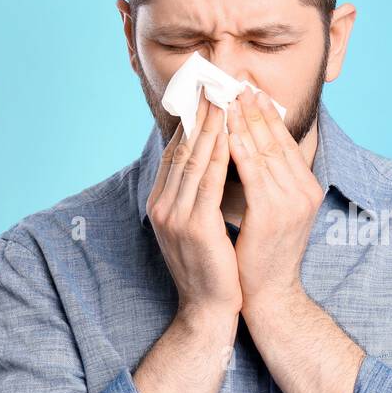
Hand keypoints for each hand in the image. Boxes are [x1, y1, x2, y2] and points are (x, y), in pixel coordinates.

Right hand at [145, 94, 240, 320]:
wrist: (209, 310)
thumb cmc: (213, 268)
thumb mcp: (200, 226)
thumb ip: (198, 196)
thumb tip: (212, 162)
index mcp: (161, 204)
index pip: (176, 152)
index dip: (192, 121)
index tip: (206, 94)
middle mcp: (162, 206)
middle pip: (181, 149)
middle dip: (199, 114)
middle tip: (213, 82)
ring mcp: (173, 215)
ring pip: (193, 159)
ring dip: (210, 125)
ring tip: (223, 97)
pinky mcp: (192, 226)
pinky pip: (206, 181)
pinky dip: (218, 153)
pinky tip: (230, 134)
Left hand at [226, 86, 324, 315]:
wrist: (269, 296)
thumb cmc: (263, 255)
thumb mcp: (273, 212)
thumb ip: (269, 182)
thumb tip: (249, 149)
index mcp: (307, 189)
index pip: (285, 143)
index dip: (267, 115)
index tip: (250, 91)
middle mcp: (304, 191)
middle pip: (277, 140)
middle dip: (255, 110)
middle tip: (237, 83)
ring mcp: (291, 202)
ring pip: (264, 150)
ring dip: (243, 121)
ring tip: (227, 98)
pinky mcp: (272, 213)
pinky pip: (252, 172)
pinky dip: (238, 148)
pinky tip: (224, 131)